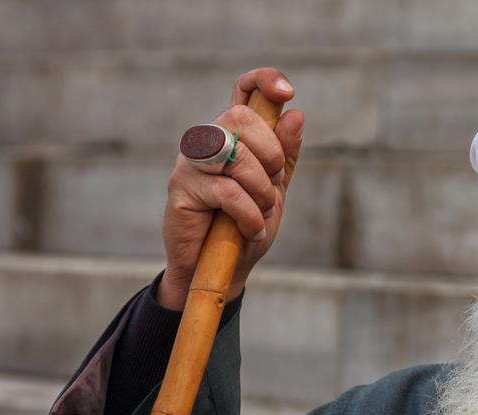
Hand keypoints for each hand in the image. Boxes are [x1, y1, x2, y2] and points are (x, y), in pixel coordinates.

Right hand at [158, 68, 304, 309]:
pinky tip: (249, 230)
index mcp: (234, 137)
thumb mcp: (275, 191)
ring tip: (261, 214)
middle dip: (269, 155)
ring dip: (260, 189)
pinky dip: (249, 215)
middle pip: (241, 117)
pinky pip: (227, 191)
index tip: (286, 92)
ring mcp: (192, 162)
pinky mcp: (181, 188)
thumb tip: (295, 115)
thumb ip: (285, 156)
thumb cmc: (245, 227)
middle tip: (272, 186)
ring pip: (234, 153)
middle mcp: (209, 141)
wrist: (220, 269)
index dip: (263, 81)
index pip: (244, 91)